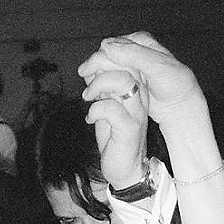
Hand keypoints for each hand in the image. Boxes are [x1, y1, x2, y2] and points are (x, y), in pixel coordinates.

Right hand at [78, 32, 204, 131]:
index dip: (100, 57)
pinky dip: (103, 86)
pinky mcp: (128, 80)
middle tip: (87, 83)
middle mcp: (134, 50)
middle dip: (96, 69)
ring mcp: (130, 66)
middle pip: (107, 55)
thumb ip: (133, 54)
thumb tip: (106, 45)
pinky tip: (98, 94)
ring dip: (97, 78)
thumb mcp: (155, 66)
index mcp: (141, 41)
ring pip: (107, 67)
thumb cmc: (173, 83)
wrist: (179, 104)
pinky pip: (111, 79)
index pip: (114, 44)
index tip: (90, 72)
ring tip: (90, 91)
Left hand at [80, 67, 147, 188]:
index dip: (104, 55)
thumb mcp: (105, 105)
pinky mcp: (129, 128)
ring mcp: (136, 112)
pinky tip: (90, 118)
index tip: (86, 68)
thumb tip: (89, 68)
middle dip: (99, 63)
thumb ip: (101, 86)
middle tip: (84, 75)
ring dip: (98, 85)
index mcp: (136, 87)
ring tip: (88, 97)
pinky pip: (112, 109)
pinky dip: (95, 110)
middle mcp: (140, 96)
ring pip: (123, 81)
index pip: (126, 56)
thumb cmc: (114, 136)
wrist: (125, 168)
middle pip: (127, 62)